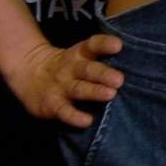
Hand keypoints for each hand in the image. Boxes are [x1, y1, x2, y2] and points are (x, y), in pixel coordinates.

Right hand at [3, 34, 124, 127]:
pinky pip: (64, 110)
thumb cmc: (67, 67)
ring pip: (78, 89)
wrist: (28, 73)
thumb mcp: (78, 57)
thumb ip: (99, 60)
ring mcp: (60, 86)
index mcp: (79, 54)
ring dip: (94, 92)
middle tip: (120, 79)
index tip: (118, 45)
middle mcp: (71, 68)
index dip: (104, 44)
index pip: (92, 45)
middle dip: (103, 73)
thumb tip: (137, 66)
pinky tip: (87, 121)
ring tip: (110, 95)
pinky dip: (74, 116)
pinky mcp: (52, 104)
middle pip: (88, 69)